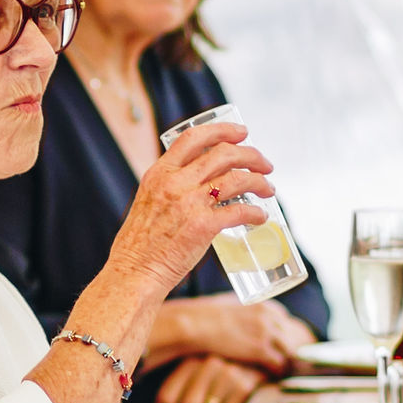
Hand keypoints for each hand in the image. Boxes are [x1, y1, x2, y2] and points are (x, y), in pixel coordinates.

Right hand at [109, 121, 272, 291]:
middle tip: (265, 165)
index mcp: (160, 173)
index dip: (222, 130)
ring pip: (236, 179)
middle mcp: (175, 183)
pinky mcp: (203, 226)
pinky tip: (260, 216)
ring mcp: (190, 203)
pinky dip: (256, 212)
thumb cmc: (139, 245)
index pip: (194, 138)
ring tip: (268, 189)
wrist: (134, 272)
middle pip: (223, 154)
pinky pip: (239, 211)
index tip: (242, 132)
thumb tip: (199, 184)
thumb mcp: (148, 201)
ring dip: (259, 181)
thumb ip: (170, 188)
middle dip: (251, 155)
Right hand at [149, 297, 315, 374]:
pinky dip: (278, 372)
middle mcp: (269, 316)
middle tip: (283, 363)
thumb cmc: (202, 315)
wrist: (194, 323)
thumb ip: (241, 308)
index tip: (278, 346)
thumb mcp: (227, 304)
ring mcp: (267, 333)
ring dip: (286, 362)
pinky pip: (280, 364)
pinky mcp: (261, 350)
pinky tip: (272, 377)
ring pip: (289, 351)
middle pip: (290, 336)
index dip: (281, 335)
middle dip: (287, 349)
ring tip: (279, 373)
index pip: (284, 320)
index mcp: (262, 303)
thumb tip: (240, 314)